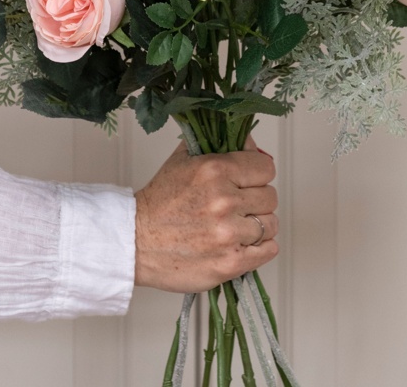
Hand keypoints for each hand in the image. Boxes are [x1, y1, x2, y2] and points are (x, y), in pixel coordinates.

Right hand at [133, 139, 277, 292]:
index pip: (266, 168)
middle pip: (270, 197)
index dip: (258, 173)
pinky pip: (269, 250)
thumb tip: (250, 143)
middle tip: (238, 204)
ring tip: (237, 225)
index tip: (249, 180)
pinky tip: (242, 241)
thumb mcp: (183, 159)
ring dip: (257, 224)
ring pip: (271, 224)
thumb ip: (218, 145)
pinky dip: (259, 247)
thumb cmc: (159, 202)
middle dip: (256, 199)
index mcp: (215, 171)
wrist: (136, 240)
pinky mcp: (230, 263)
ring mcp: (228, 234)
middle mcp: (224, 201)